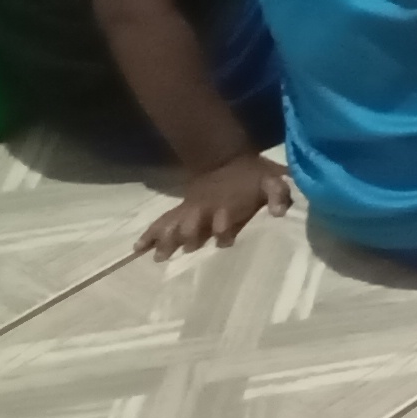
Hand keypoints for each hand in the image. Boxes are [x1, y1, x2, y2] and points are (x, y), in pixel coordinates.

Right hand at [137, 150, 290, 257]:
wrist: (226, 160)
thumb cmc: (252, 176)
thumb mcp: (272, 181)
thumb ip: (277, 194)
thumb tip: (280, 212)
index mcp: (228, 206)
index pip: (225, 220)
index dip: (225, 228)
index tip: (223, 237)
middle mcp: (206, 211)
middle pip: (193, 226)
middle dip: (191, 236)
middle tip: (186, 249)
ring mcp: (190, 212)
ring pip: (174, 226)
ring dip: (166, 240)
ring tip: (157, 257)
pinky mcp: (180, 212)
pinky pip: (161, 222)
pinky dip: (149, 234)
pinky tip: (136, 249)